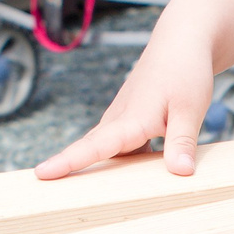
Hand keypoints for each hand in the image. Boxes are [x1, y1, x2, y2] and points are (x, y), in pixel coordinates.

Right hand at [35, 10, 218, 179]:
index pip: (95, 145)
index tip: (42, 173)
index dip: (69, 161)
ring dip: (92, 166)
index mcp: (131, 118)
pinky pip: (118, 144)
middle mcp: (119, 118)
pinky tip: (132, 175)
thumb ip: (182, 143)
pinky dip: (118, 159)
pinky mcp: (130, 118)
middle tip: (43, 187)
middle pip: (89, 148)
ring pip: (104, 147)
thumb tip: (180, 173)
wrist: (181, 41)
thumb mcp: (190, 109)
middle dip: (66, 166)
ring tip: (76, 191)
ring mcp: (122, 117)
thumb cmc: (185, 71)